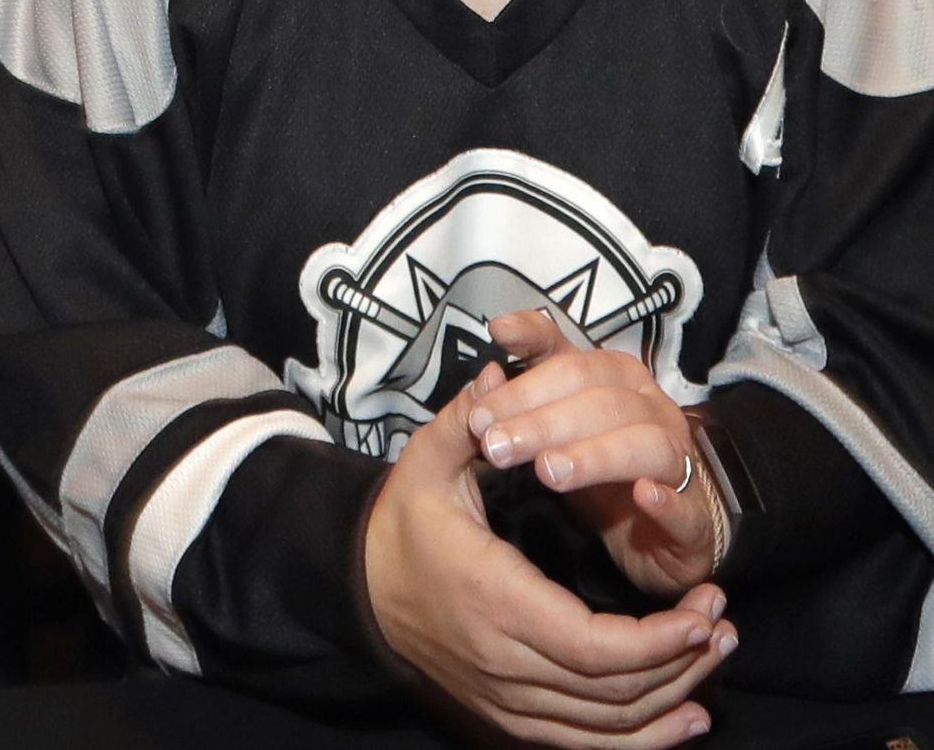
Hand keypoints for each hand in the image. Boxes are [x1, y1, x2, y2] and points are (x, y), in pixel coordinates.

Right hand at [364, 378, 735, 746]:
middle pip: (617, 690)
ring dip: (674, 698)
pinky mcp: (513, 720)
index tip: (701, 609)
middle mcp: (508, 664)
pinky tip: (687, 718)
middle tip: (721, 621)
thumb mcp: (426, 464)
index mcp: (496, 600)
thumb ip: (466, 421)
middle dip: (683, 661)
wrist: (361, 588)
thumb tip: (501, 371)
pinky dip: (646, 738)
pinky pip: (592, 744)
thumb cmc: (403, 523)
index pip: (596, 645)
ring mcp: (511, 701)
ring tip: (713, 654)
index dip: (660, 640)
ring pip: (612, 725)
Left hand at [467, 311, 723, 599]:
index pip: (571, 357)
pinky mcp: (695, 517)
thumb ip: (521, 395)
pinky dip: (666, 499)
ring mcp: (679, 459)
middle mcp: (651, 408)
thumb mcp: (556, 424)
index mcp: (615, 377)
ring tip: (545, 472)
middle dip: (539, 419)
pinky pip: (686, 504)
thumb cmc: (598, 465)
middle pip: (597, 399)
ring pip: (642, 444)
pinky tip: (642, 496)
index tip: (494, 339)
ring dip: (592, 456)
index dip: (531, 348)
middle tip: (492, 442)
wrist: (660, 535)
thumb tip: (486, 368)